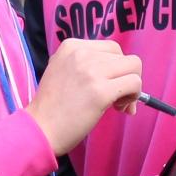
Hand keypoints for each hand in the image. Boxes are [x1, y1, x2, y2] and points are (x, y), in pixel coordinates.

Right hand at [25, 39, 142, 156]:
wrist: (39, 129)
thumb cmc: (53, 107)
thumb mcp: (63, 71)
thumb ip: (87, 65)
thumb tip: (123, 72)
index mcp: (72, 46)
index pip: (112, 48)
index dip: (116, 68)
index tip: (109, 86)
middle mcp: (82, 54)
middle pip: (125, 58)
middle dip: (125, 78)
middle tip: (116, 99)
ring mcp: (91, 71)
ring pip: (134, 68)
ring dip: (132, 88)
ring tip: (118, 105)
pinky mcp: (100, 91)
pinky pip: (135, 84)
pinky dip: (133, 97)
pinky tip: (120, 109)